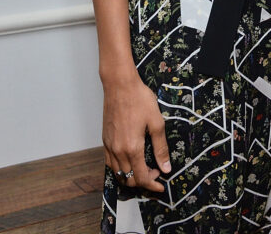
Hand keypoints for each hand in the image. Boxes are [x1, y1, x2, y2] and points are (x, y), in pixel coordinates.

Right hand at [102, 72, 170, 192]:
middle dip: (143, 181)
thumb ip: (161, 147)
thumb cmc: (140, 99)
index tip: (161, 186)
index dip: (152, 185)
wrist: (120, 84)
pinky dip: (120, 168)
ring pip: (118, 173)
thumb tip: (166, 168)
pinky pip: (110, 163)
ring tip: (144, 169)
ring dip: (131, 176)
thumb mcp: (156, 122)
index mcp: (132, 148)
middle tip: (156, 173)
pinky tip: (130, 161)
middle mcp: (118, 151)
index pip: (142, 177)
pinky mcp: (104, 140)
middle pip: (129, 179)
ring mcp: (109, 146)